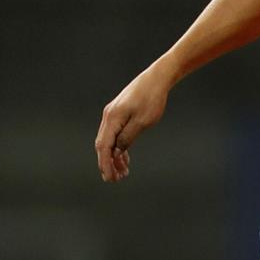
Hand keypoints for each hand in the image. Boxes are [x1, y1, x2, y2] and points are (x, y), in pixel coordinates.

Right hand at [95, 67, 173, 181]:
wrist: (156, 79)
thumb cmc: (152, 99)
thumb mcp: (143, 122)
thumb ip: (128, 137)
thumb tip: (116, 152)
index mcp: (112, 119)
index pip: (104, 147)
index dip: (105, 164)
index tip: (110, 178)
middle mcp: (109, 117)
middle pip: (103, 145)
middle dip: (107, 164)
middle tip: (114, 180)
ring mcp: (113, 115)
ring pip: (109, 141)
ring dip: (114, 157)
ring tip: (123, 173)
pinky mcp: (119, 114)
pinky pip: (115, 135)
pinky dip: (119, 148)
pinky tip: (125, 159)